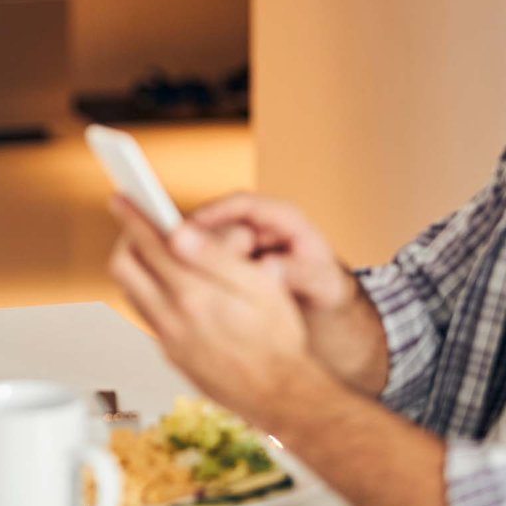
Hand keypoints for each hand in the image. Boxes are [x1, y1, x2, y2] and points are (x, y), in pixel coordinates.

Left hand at [108, 195, 330, 431]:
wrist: (280, 395)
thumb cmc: (278, 340)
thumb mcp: (260, 287)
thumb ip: (216, 257)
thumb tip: (179, 232)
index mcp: (194, 296)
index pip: (150, 245)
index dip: (133, 216)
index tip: (123, 198)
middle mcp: (173, 320)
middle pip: (124, 268)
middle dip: (126, 240)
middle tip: (137, 224)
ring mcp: (168, 340)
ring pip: (131, 292)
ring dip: (136, 266)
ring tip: (154, 250)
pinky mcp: (171, 355)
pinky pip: (147, 315)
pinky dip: (149, 292)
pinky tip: (170, 286)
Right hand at [185, 192, 358, 310]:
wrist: (323, 301)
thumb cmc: (325, 285)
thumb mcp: (320, 282)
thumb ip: (298, 273)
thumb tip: (270, 268)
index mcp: (284, 219)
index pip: (244, 204)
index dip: (215, 212)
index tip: (191, 226)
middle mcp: (259, 225)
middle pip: (219, 221)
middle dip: (199, 239)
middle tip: (180, 259)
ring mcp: (244, 241)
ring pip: (210, 241)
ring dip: (196, 255)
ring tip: (185, 277)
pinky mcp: (234, 258)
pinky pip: (210, 258)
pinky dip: (199, 268)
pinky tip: (190, 284)